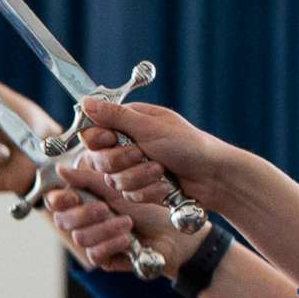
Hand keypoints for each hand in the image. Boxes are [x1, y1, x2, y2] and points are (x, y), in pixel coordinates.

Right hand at [46, 159, 186, 276]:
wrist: (182, 218)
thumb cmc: (157, 191)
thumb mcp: (124, 175)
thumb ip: (90, 173)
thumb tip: (60, 169)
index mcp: (87, 195)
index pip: (57, 201)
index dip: (58, 199)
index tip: (70, 196)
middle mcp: (88, 218)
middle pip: (62, 221)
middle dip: (83, 214)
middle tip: (104, 207)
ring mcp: (97, 239)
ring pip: (80, 238)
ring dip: (104, 229)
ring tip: (128, 222)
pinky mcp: (109, 258)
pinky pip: (95, 255)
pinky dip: (111, 244)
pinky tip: (129, 238)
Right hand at [73, 96, 251, 210]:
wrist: (212, 177)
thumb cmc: (188, 145)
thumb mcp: (150, 127)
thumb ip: (115, 117)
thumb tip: (86, 101)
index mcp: (126, 124)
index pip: (92, 132)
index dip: (98, 140)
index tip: (111, 140)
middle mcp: (125, 146)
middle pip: (98, 159)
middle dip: (124, 161)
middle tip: (144, 154)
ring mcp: (131, 169)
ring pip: (113, 181)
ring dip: (140, 178)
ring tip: (162, 171)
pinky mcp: (138, 190)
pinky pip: (128, 196)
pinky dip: (149, 191)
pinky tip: (165, 185)